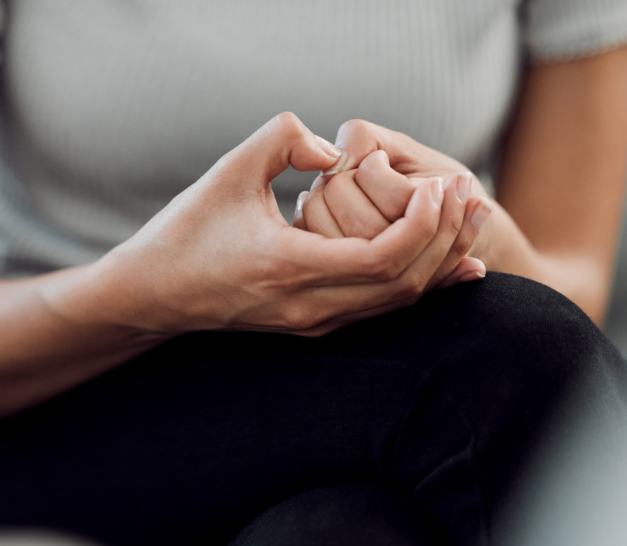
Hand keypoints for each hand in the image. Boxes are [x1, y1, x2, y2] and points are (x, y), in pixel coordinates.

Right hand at [81, 113, 468, 336]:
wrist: (154, 294)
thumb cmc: (187, 230)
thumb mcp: (229, 171)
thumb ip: (284, 139)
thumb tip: (338, 150)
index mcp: (290, 267)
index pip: (384, 257)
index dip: (423, 222)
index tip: (440, 185)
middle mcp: (310, 307)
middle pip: (404, 283)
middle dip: (447, 238)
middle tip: (471, 194)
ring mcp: (315, 323)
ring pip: (399, 302)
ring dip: (440, 261)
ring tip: (471, 220)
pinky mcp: (315, 326)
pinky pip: (383, 310)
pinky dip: (421, 285)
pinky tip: (452, 266)